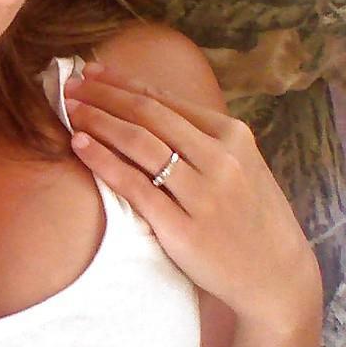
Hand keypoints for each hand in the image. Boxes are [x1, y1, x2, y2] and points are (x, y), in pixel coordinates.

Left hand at [62, 63, 320, 325]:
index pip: (165, 99)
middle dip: (104, 95)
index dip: (123, 82)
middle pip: (148, 115)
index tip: (92, 71)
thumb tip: (146, 104)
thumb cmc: (247, 216)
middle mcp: (219, 158)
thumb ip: (200, 137)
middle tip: (71, 85)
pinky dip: (103, 161)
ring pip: (139, 144)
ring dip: (99, 121)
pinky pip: (134, 186)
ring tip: (70, 111)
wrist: (274, 275)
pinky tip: (80, 146)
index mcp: (232, 135)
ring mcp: (202, 193)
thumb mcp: (239, 164)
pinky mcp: (182, 228)